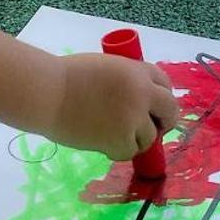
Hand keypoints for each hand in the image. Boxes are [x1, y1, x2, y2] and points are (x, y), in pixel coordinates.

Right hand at [46, 53, 178, 160]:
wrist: (49, 92)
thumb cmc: (68, 76)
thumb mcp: (106, 68)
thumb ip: (126, 81)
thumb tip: (140, 100)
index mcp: (137, 71)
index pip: (165, 84)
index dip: (162, 96)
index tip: (156, 107)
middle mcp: (142, 93)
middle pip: (170, 111)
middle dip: (164, 121)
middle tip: (153, 128)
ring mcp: (133, 118)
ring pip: (149, 136)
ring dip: (136, 138)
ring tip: (113, 134)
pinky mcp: (121, 139)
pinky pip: (130, 151)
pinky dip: (119, 150)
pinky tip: (103, 142)